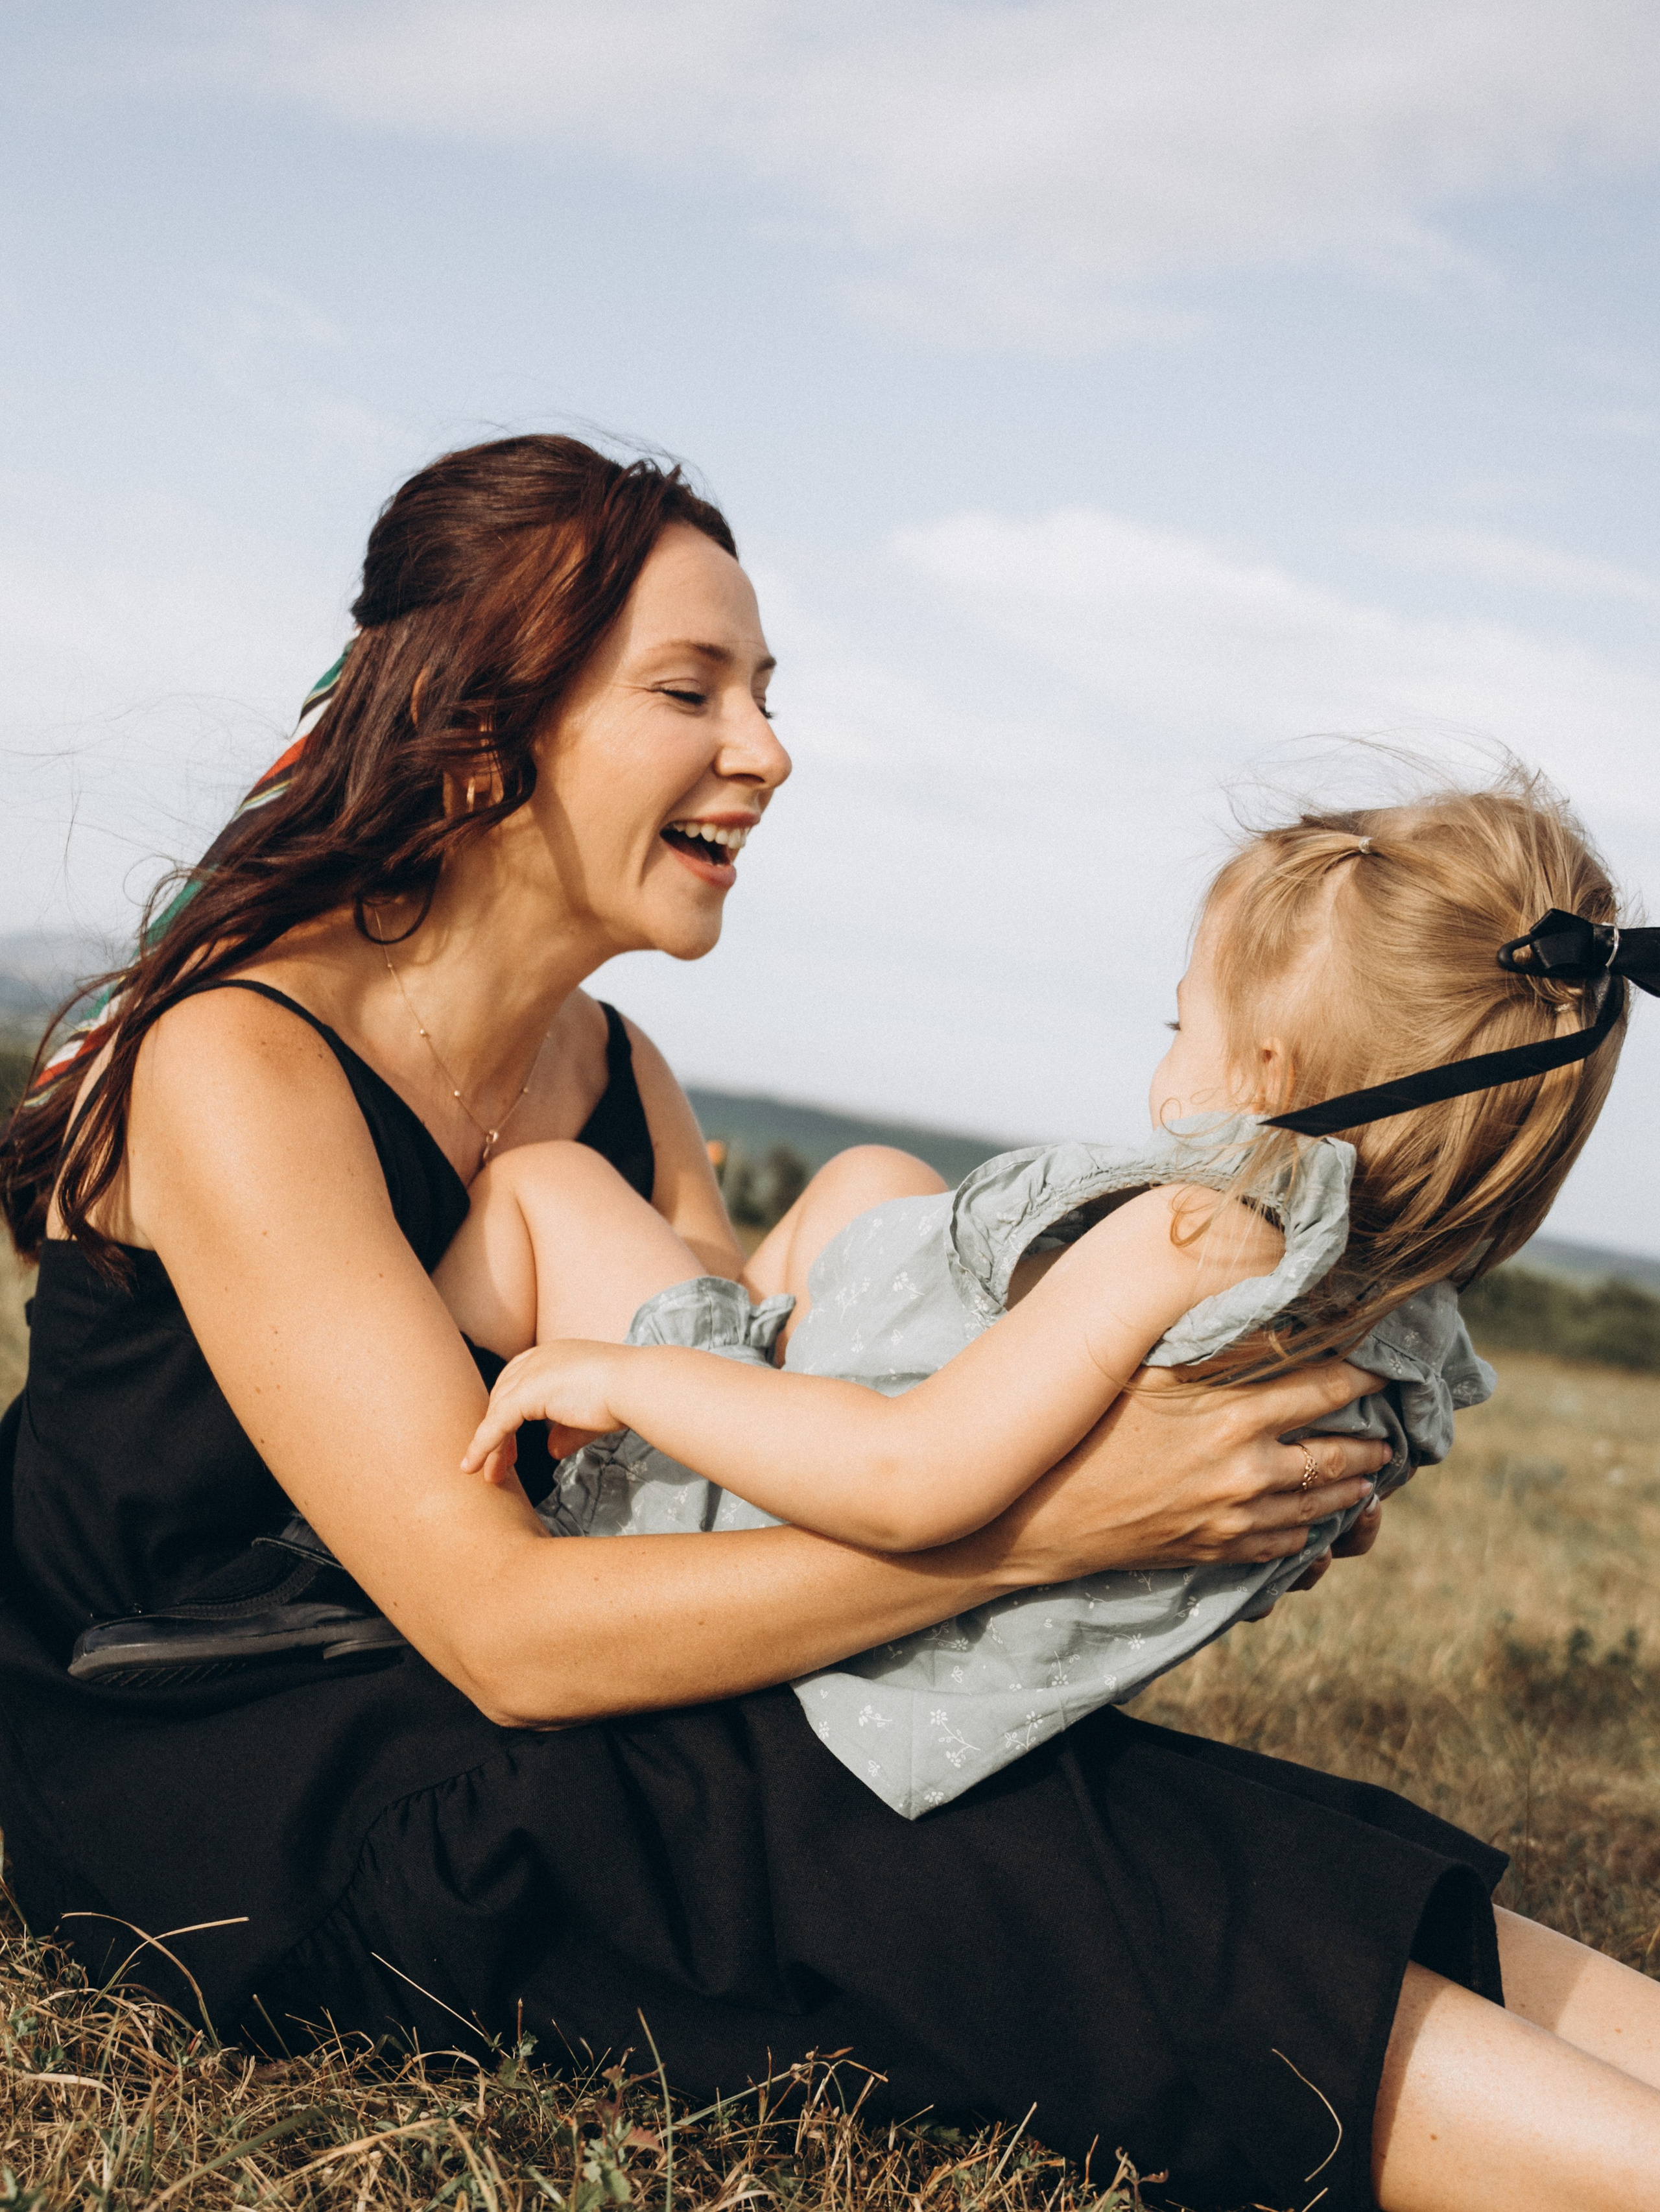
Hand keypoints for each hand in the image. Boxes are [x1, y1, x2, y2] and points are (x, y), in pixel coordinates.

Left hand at [461, 1341, 626, 1483]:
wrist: (635, 1386)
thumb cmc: (623, 1397)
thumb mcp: (589, 1415)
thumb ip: (567, 1430)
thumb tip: (551, 1450)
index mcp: (554, 1355)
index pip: (520, 1382)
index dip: (510, 1412)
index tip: (510, 1441)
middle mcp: (537, 1358)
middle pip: (503, 1396)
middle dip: (497, 1432)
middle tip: (499, 1465)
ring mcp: (530, 1372)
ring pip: (498, 1413)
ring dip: (490, 1446)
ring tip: (491, 1476)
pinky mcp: (526, 1393)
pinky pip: (496, 1424)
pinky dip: (483, 1446)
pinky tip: (474, 1466)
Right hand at [971, 1359, 1391, 1589]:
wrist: (1046, 1513)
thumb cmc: (1088, 1428)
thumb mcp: (1147, 1371)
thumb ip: (1210, 1349)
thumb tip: (1261, 1315)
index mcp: (1234, 1414)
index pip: (1324, 1388)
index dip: (1361, 1377)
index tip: (1381, 1368)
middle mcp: (1248, 1469)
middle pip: (1338, 1456)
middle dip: (1371, 1447)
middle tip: (1389, 1439)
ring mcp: (1237, 1517)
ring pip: (1320, 1507)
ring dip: (1350, 1492)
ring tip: (1366, 1481)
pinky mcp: (1220, 1551)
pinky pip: (1286, 1546)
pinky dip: (1309, 1534)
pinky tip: (1314, 1523)